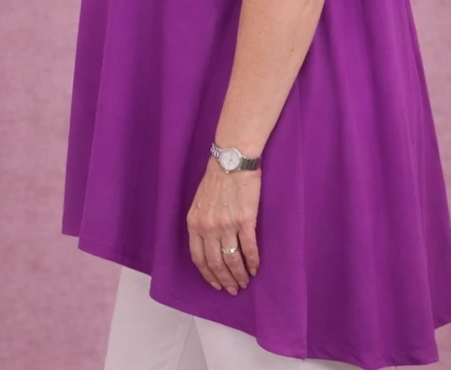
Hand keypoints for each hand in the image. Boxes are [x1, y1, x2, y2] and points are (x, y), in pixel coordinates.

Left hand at [186, 157, 260, 293]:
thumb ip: (201, 223)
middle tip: (233, 289)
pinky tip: (256, 268)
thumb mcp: (199, 202)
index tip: (216, 284)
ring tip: (245, 282)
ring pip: (232, 260)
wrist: (232, 160)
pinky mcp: (245, 220)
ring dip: (239, 275)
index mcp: (195, 223)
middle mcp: (209, 227)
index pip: (199, 258)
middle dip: (225, 280)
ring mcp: (227, 225)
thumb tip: (209, 244)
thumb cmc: (216, 178)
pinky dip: (253, 262)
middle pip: (216, 263)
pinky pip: (249, 248)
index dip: (208, 275)